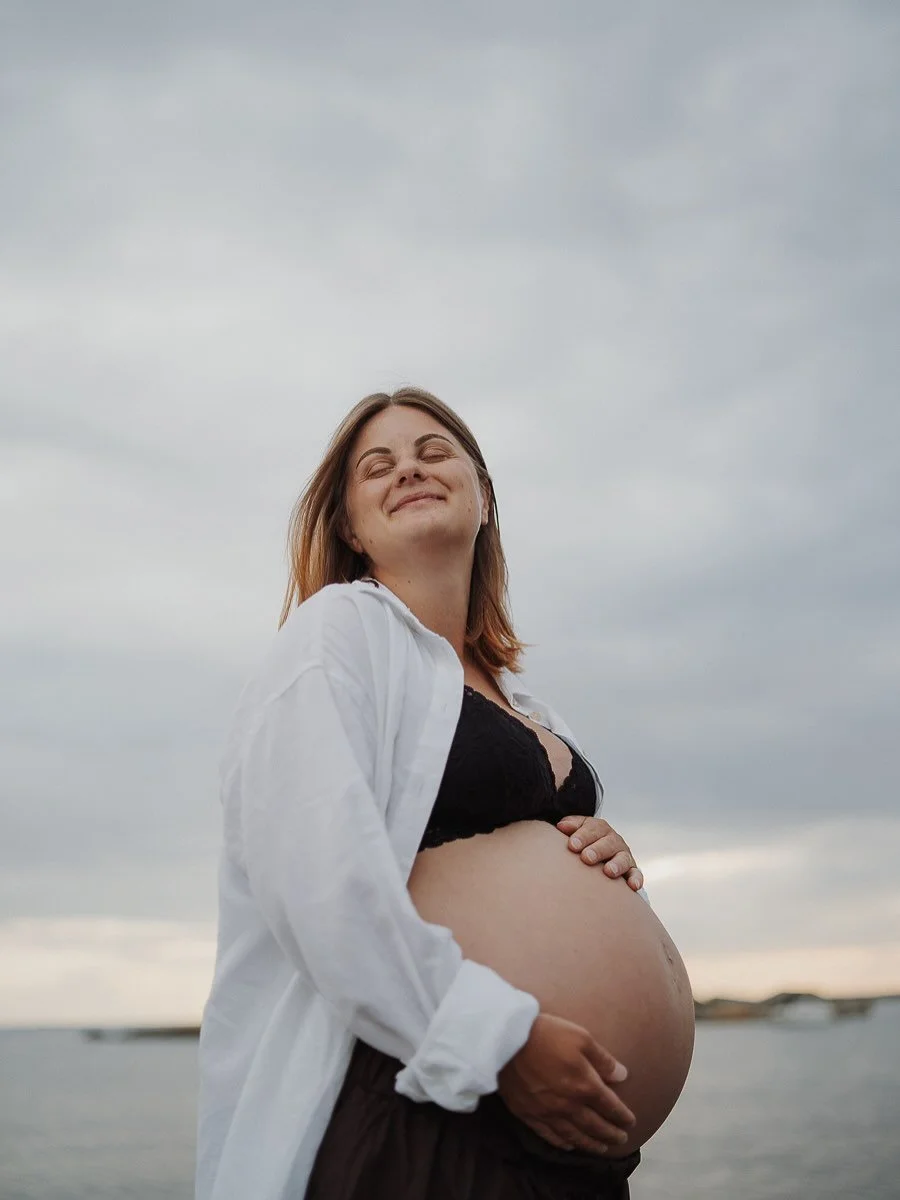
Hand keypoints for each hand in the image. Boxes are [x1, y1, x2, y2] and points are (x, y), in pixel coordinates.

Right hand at [497, 1012, 635, 1153]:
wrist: (506, 1040)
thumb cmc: (546, 1033)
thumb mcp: (581, 1037)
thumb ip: (603, 1059)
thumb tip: (622, 1076)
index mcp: (584, 1085)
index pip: (609, 1106)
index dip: (622, 1116)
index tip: (630, 1122)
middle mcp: (569, 1105)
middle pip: (594, 1125)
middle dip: (610, 1134)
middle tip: (621, 1140)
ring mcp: (547, 1112)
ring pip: (574, 1136)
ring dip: (590, 1144)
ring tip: (601, 1149)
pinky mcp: (528, 1114)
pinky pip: (549, 1136)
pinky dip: (562, 1143)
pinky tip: (569, 1145)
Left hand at [555, 816, 643, 890]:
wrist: (598, 850)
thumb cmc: (583, 841)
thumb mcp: (577, 830)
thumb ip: (571, 826)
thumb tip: (562, 826)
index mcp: (599, 828)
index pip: (592, 829)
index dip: (582, 836)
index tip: (572, 845)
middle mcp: (613, 840)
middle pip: (608, 843)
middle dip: (597, 850)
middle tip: (586, 857)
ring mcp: (623, 855)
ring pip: (623, 858)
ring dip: (616, 864)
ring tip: (608, 872)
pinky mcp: (631, 870)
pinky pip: (635, 874)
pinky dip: (636, 879)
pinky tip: (632, 886)